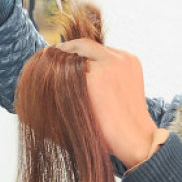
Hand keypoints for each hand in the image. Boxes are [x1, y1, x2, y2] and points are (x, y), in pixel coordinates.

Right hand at [56, 39, 165, 167]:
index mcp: (94, 77)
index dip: (56, 55)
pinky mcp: (133, 61)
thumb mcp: (78, 108)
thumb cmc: (102, 130)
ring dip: (86, 53)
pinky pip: (112, 53)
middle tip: (57, 52)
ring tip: (76, 62)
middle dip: (69, 49)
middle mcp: (111, 63)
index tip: (47, 55)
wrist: (134, 135)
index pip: (68, 56)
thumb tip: (57, 65)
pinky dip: (102, 58)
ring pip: (98, 48)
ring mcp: (124, 60)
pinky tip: (96, 69)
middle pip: (83, 45)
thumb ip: (67, 83)